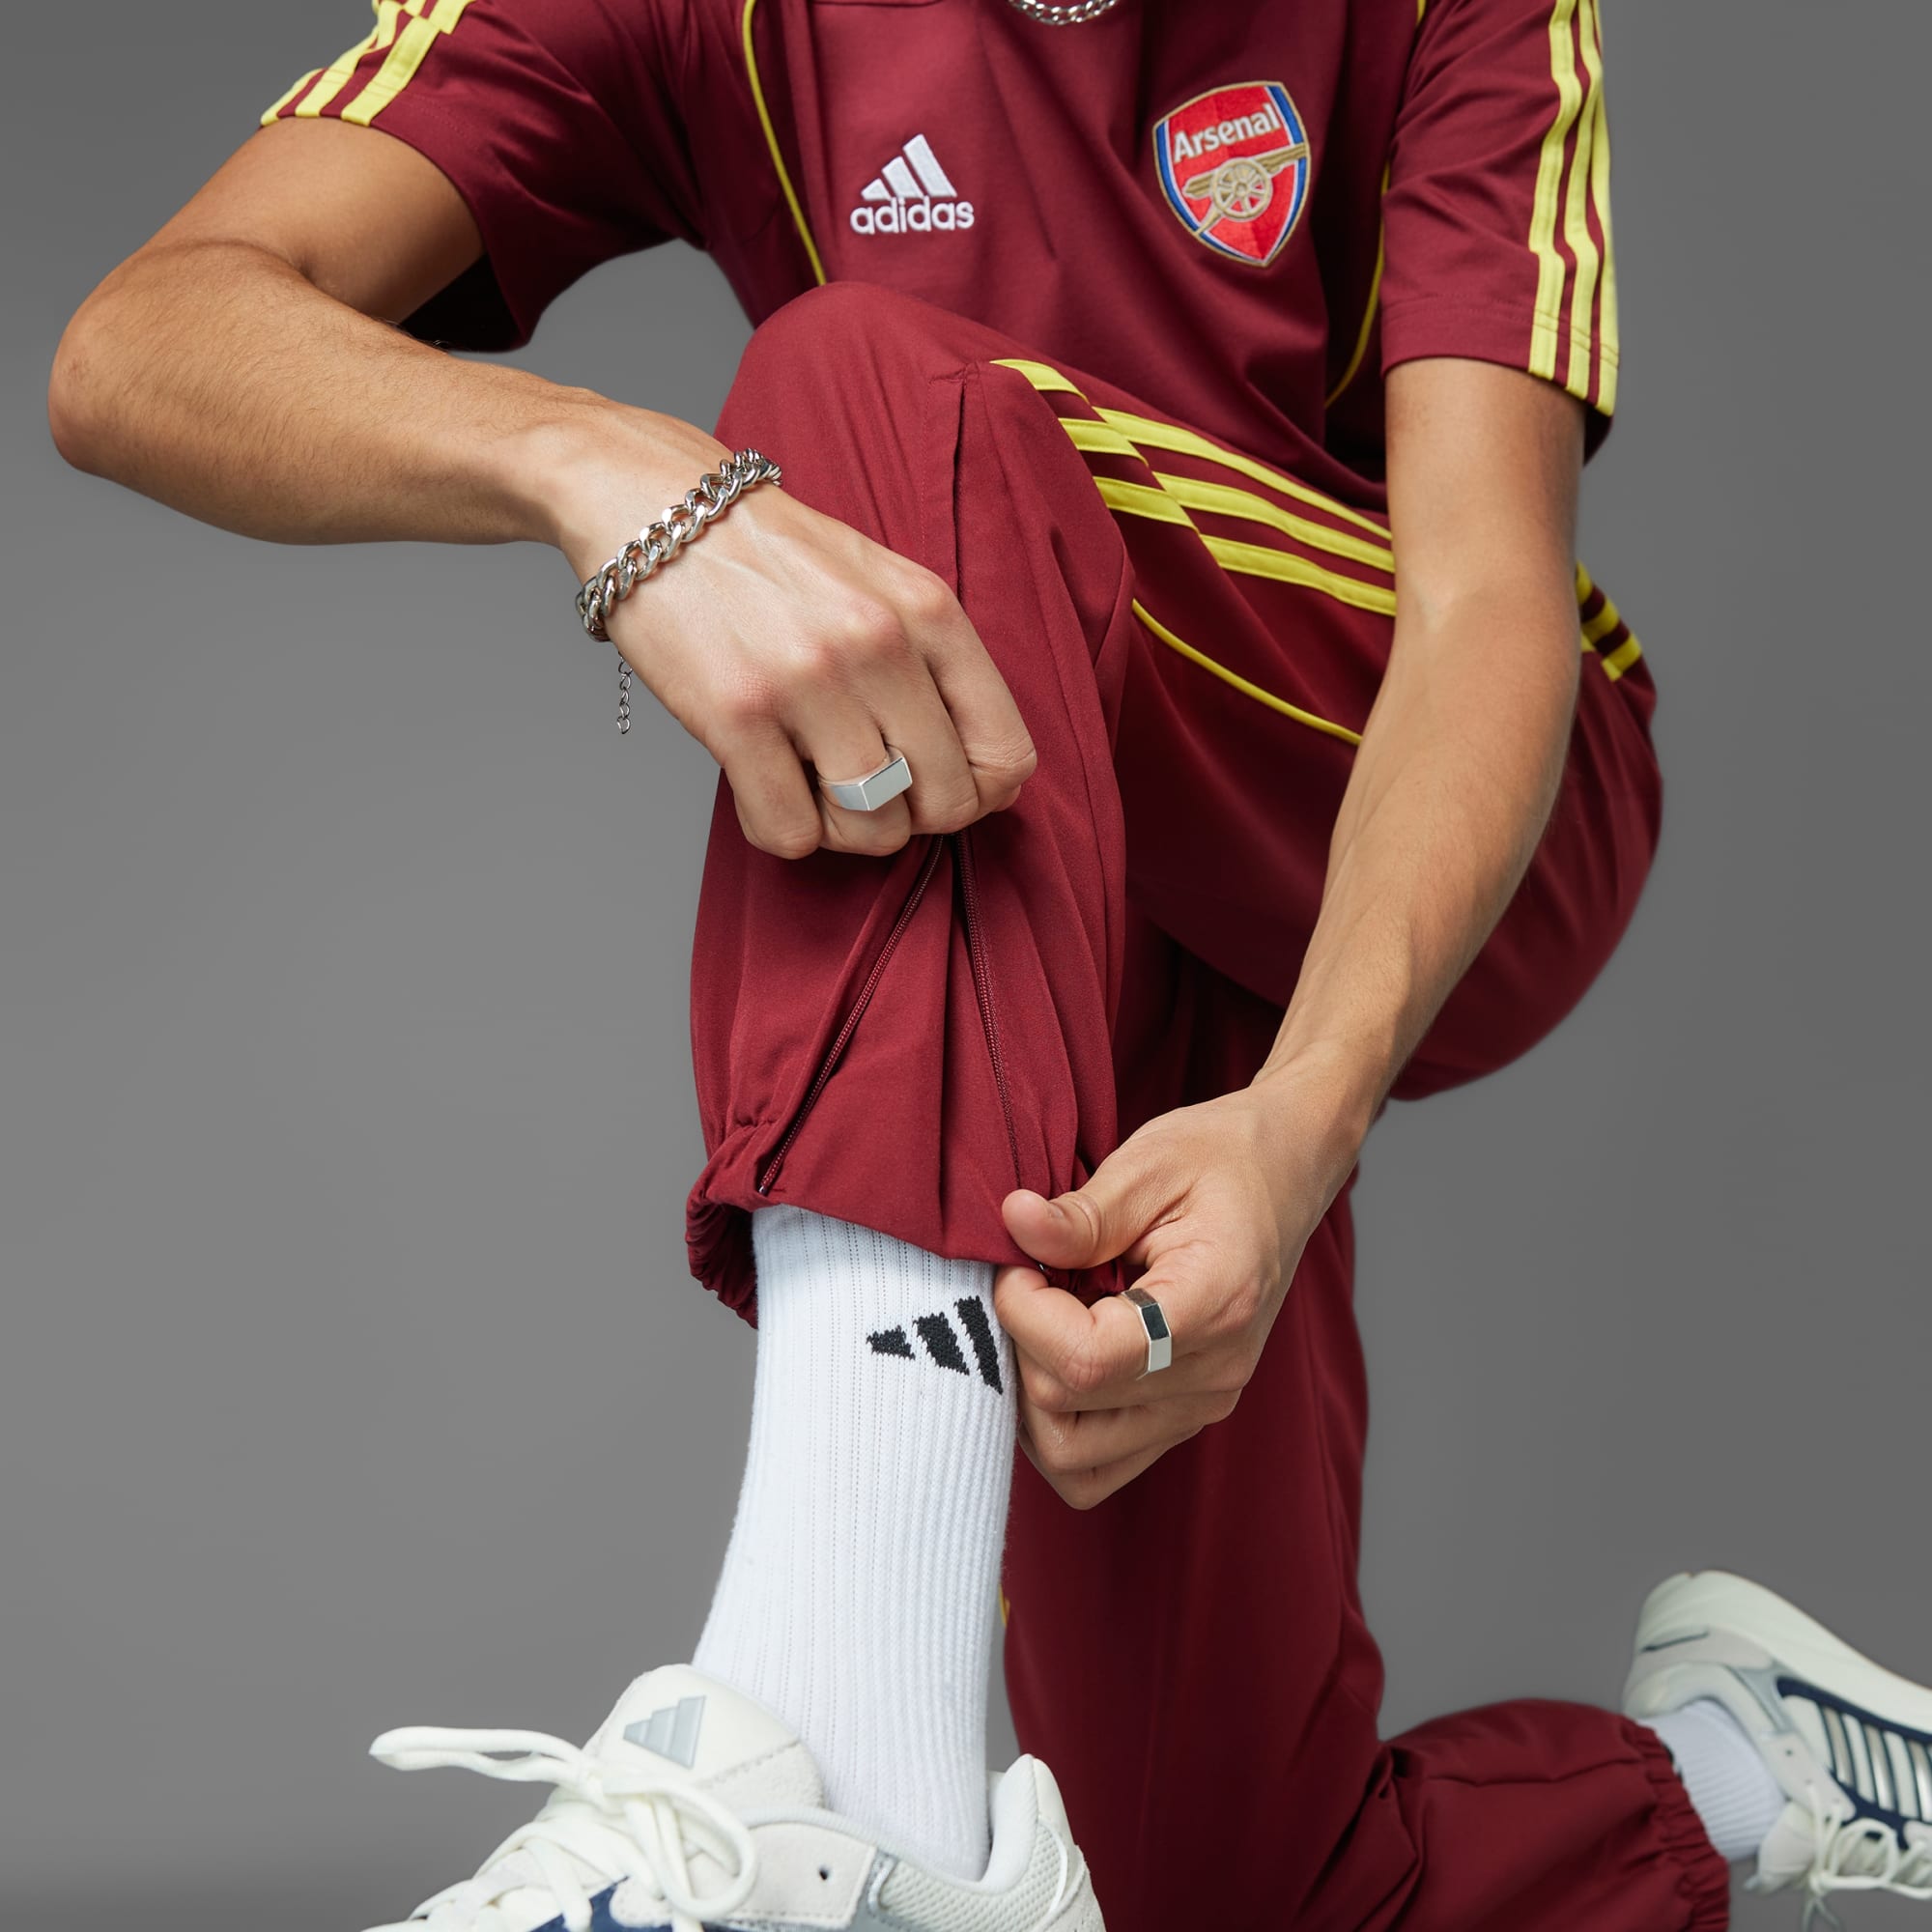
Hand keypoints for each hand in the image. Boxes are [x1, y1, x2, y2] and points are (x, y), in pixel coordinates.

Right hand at [552, 413, 1035, 860]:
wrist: (653, 506)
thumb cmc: (773, 556)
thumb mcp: (882, 584)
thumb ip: (936, 666)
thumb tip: (986, 775)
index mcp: (929, 611)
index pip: (1006, 753)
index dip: (980, 793)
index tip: (940, 787)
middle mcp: (878, 644)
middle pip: (947, 804)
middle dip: (911, 816)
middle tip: (869, 789)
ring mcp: (809, 681)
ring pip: (873, 829)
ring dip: (844, 828)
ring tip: (813, 785)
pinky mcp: (736, 715)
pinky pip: (791, 832)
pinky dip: (781, 827)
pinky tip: (765, 786)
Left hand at [994, 1075, 1363, 1508]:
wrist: (1288, 1173)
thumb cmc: (1225, 1158)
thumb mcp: (1152, 1162)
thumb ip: (1082, 1211)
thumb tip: (1013, 1224)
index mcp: (1212, 1307)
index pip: (1084, 1359)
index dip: (1023, 1313)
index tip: (1018, 1261)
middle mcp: (1211, 1377)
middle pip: (1066, 1411)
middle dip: (1018, 1345)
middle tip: (1026, 1282)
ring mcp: (1201, 1406)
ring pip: (1073, 1460)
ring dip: (1030, 1394)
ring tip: (1041, 1320)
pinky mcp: (1186, 1414)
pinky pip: (1098, 1461)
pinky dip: (1059, 1418)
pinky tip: (1059, 1348)